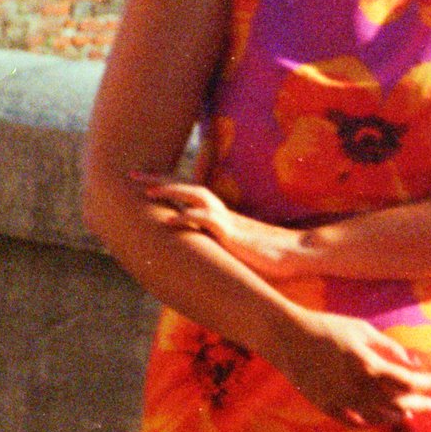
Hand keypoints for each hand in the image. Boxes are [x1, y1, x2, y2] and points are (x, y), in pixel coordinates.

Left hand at [136, 174, 308, 280]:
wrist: (298, 254)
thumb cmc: (271, 256)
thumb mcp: (239, 249)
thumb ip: (221, 245)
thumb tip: (203, 252)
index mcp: (222, 216)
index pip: (192, 193)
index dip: (168, 185)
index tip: (143, 181)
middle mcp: (223, 213)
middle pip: (188, 186)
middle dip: (159, 179)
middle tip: (131, 175)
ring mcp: (228, 222)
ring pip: (196, 195)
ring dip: (171, 190)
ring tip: (148, 191)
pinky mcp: (234, 235)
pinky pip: (208, 221)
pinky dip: (188, 217)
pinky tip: (170, 220)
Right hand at [273, 309, 430, 428]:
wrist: (288, 338)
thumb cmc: (329, 327)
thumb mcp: (363, 330)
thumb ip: (390, 347)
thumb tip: (414, 360)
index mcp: (369, 365)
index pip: (408, 382)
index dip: (425, 383)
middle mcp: (357, 387)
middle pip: (397, 404)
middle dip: (419, 404)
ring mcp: (341, 400)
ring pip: (377, 417)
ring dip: (396, 416)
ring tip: (408, 413)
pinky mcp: (326, 406)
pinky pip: (353, 421)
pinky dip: (369, 421)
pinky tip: (378, 417)